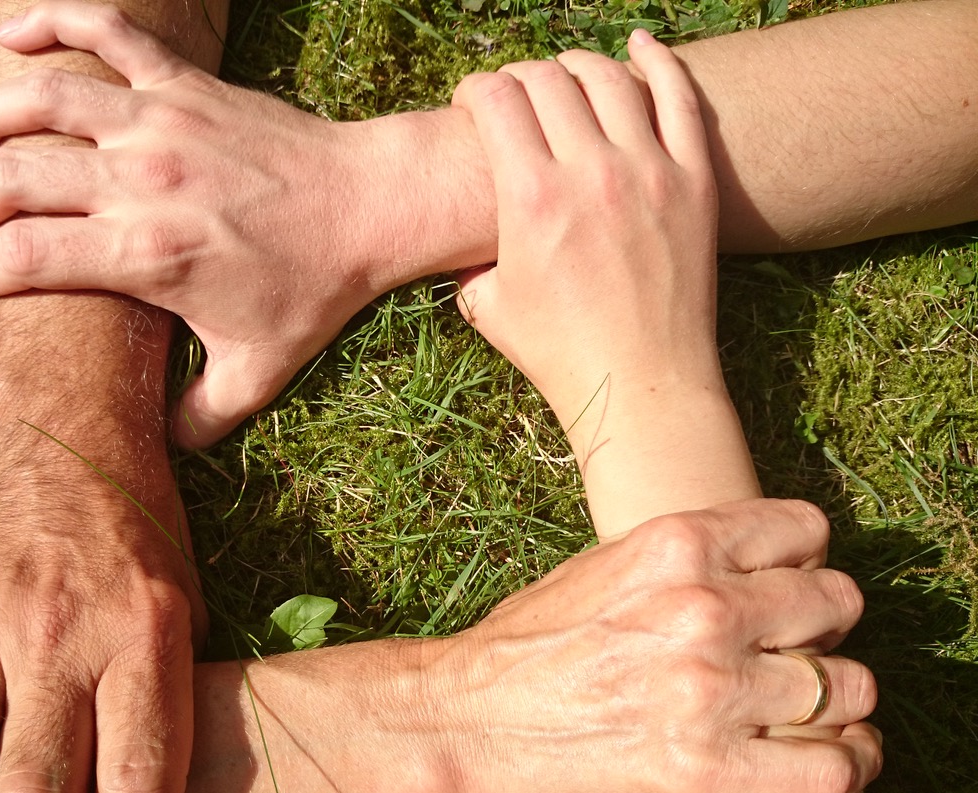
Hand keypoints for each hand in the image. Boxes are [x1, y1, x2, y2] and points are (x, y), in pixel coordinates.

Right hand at [0, 0, 417, 447]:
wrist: (370, 206)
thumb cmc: (313, 290)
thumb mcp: (257, 373)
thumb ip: (198, 418)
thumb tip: (155, 449)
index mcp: (149, 254)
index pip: (22, 256)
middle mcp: (142, 181)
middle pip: (10, 176)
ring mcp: (160, 120)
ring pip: (39, 99)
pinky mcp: (184, 82)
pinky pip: (105, 30)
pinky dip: (51, 21)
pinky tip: (18, 39)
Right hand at [440, 499, 879, 792]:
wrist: (472, 720)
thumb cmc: (528, 643)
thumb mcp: (605, 566)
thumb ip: (686, 558)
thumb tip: (761, 567)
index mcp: (677, 544)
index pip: (806, 531)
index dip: (806, 559)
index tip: (791, 584)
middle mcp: (705, 609)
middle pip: (838, 603)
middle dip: (825, 625)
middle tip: (798, 648)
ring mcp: (713, 691)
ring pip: (852, 685)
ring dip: (840, 696)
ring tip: (817, 707)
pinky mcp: (712, 771)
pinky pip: (835, 767)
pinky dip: (851, 761)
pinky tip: (838, 754)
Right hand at [451, 32, 721, 422]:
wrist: (641, 384)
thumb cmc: (559, 354)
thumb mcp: (485, 306)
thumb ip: (466, 257)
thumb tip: (461, 233)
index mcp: (530, 198)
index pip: (496, 100)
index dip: (475, 89)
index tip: (471, 103)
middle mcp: (589, 171)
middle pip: (546, 80)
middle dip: (518, 76)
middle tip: (513, 96)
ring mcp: (648, 170)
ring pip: (608, 77)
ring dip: (576, 64)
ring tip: (564, 75)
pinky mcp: (694, 180)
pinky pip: (679, 96)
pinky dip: (656, 60)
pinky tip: (639, 45)